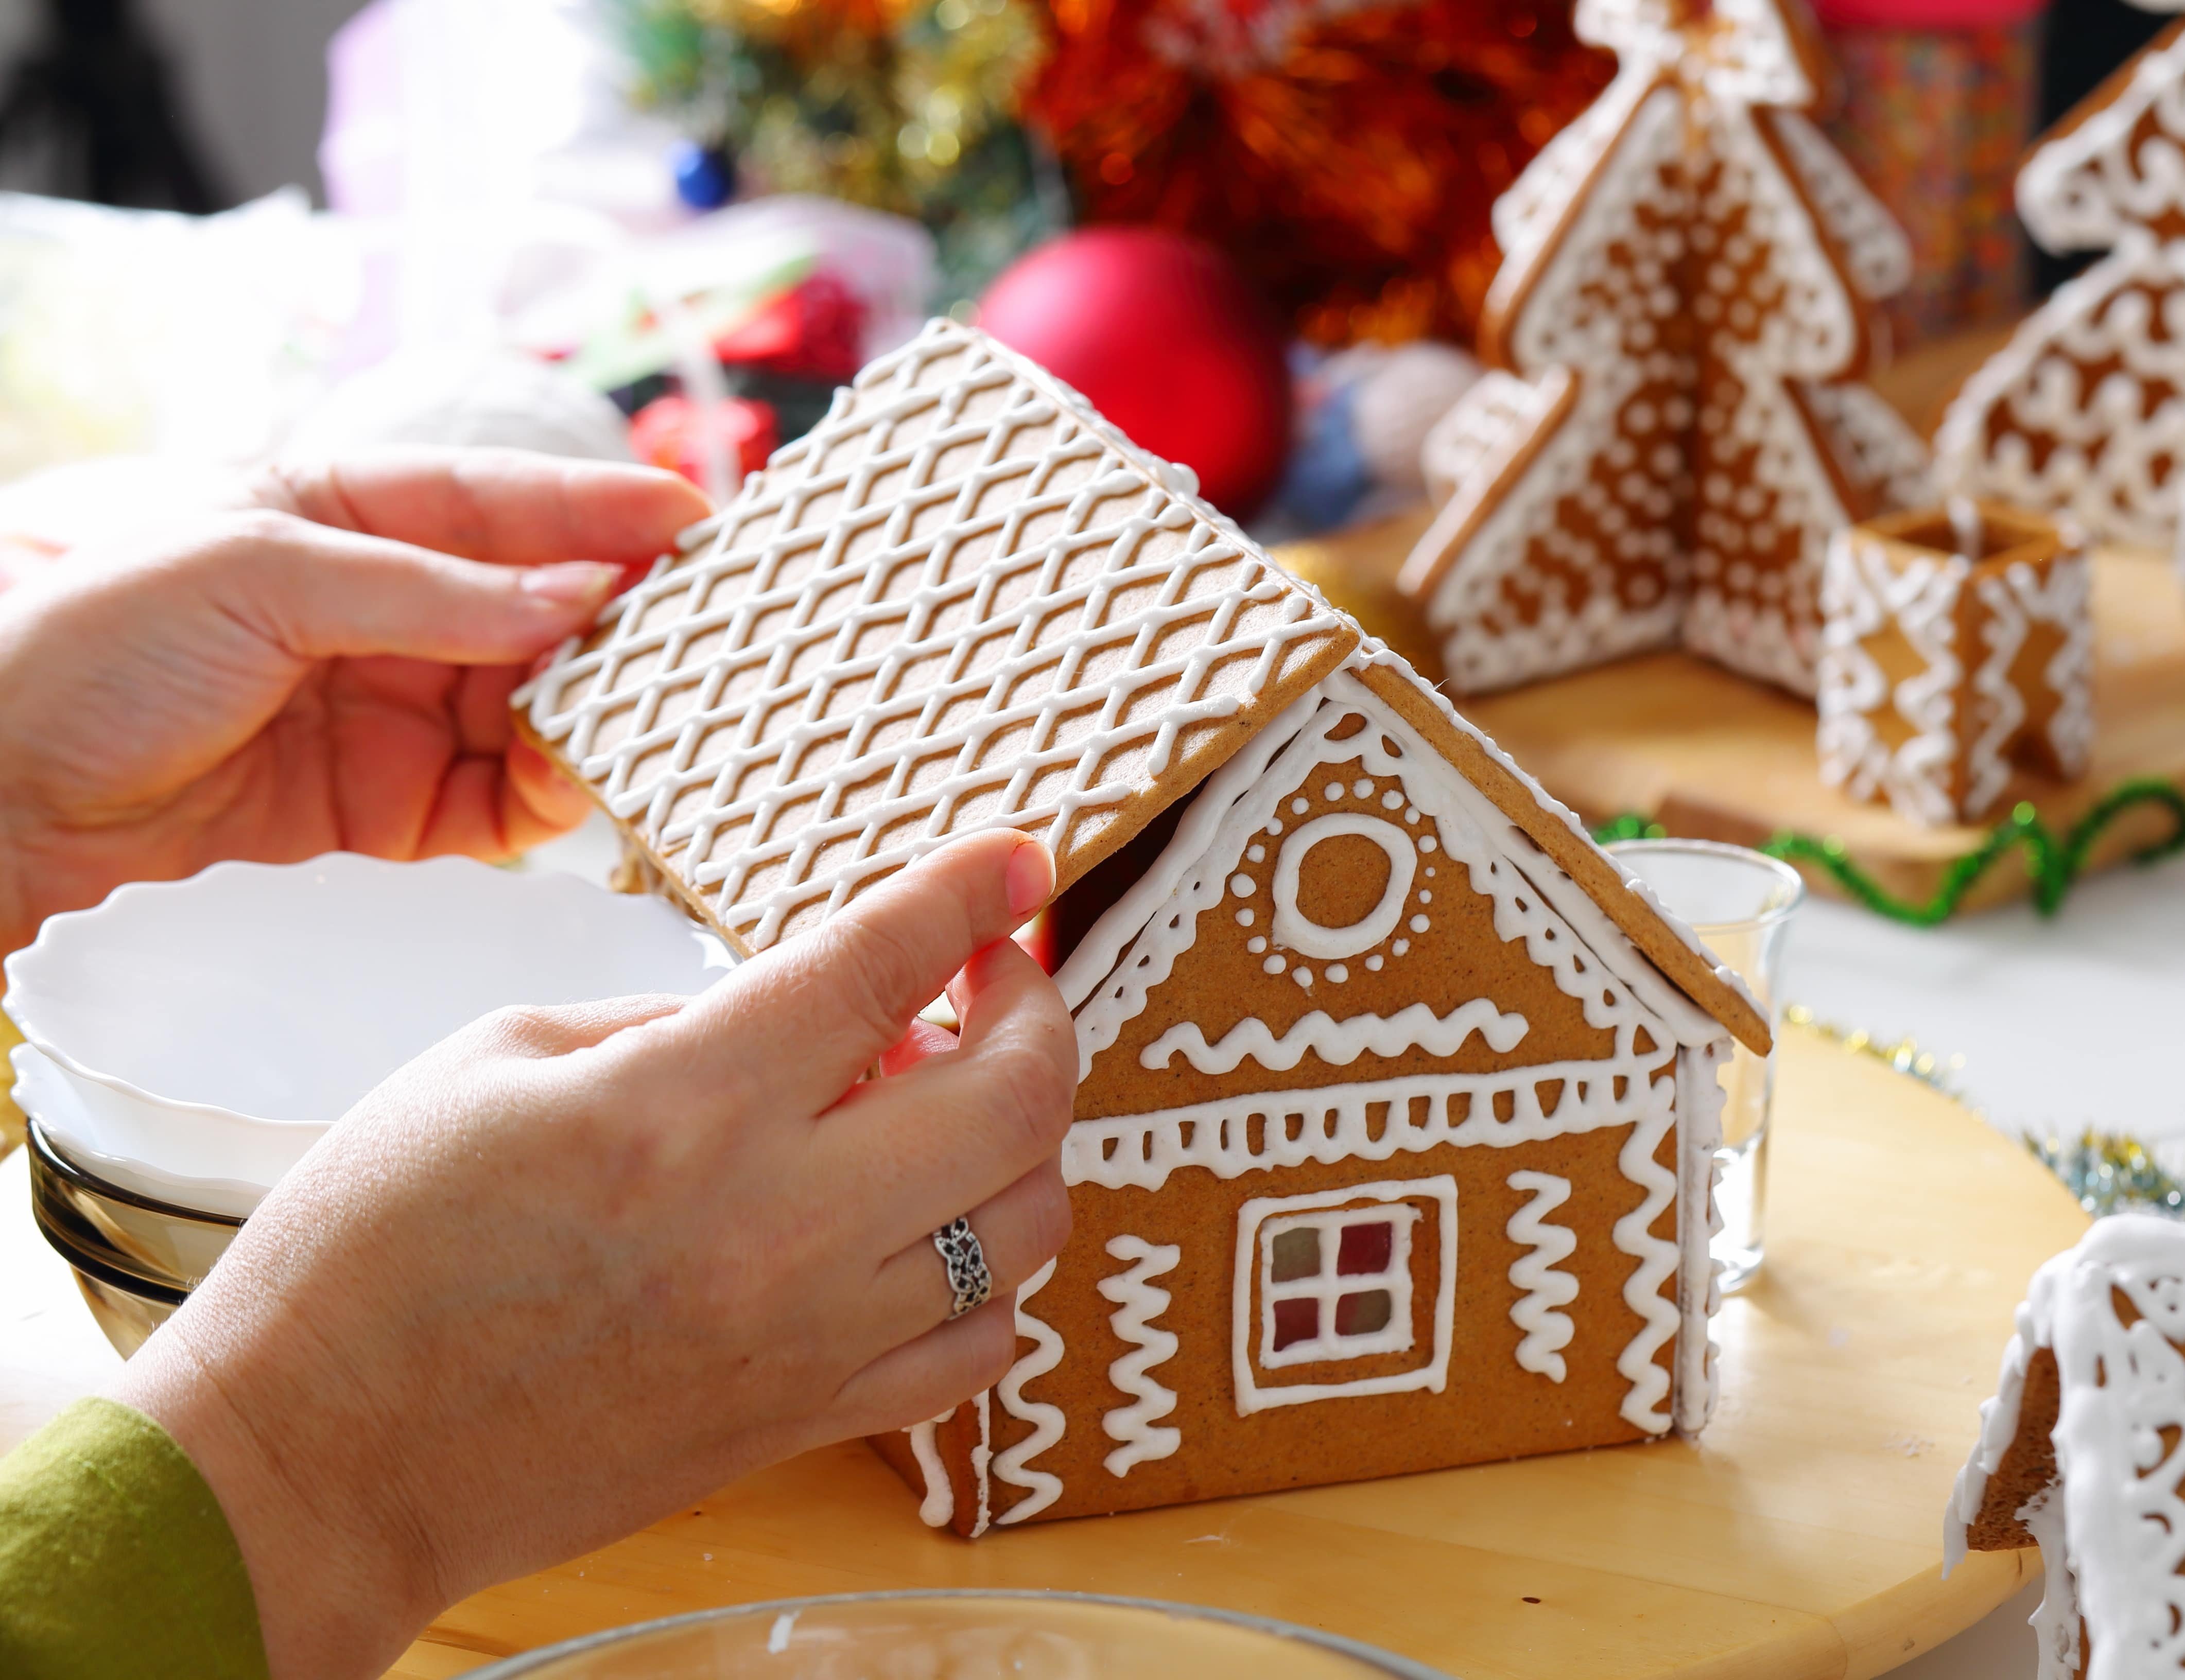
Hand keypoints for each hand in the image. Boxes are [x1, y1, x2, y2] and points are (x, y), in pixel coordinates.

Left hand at [0, 447, 710, 953]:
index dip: (602, 508)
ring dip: (591, 722)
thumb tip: (573, 598)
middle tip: (700, 645)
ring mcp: (389, 709)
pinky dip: (542, 802)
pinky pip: (494, 802)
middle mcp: (382, 610)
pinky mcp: (386, 808)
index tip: (698, 520)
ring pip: (534, 710)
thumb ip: (426, 592)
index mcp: (342, 514)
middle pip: (539, 611)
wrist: (2, 795)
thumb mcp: (258, 573)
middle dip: (620, 628)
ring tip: (640, 731)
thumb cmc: (93, 647)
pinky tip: (571, 797)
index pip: (500, 502)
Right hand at [111, 830, 1074, 1679]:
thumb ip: (675, 1019)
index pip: (880, 967)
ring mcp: (805, 1338)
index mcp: (679, 1108)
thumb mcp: (498, 1062)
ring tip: (952, 1099)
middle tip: (992, 975)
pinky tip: (933, 1226)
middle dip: (1037, 1009)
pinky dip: (992, 1272)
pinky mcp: (804, 1423)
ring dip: (1024, 1137)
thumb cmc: (375, 1254)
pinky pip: (980, 1351)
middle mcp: (772, 1226)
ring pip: (1027, 1227)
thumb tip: (808, 1004)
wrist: (321, 1462)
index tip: (1017, 856)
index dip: (969, 891)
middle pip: (1013, 1100)